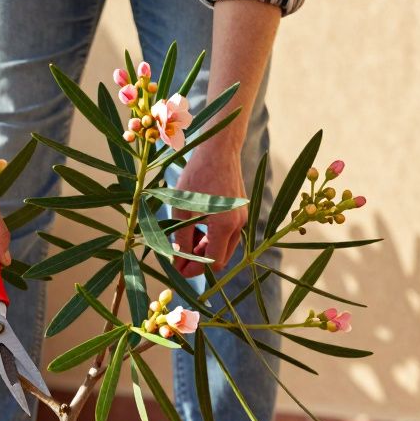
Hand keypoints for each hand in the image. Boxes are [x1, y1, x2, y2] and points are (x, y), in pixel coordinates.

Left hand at [174, 147, 244, 277]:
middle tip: (179, 256)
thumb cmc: (196, 176)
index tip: (177, 269)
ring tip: (185, 239)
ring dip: (206, 249)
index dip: (193, 270)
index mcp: (224, 226)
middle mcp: (237, 225)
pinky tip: (197, 228)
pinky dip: (213, 238)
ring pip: (224, 247)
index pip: (211, 263)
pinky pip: (228, 235)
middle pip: (220, 259)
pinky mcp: (241, 212)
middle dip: (200, 262)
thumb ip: (180, 239)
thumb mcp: (181, 210)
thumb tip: (177, 261)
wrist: (219, 150)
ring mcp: (242, 219)